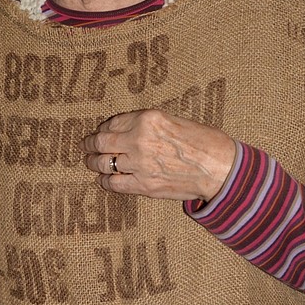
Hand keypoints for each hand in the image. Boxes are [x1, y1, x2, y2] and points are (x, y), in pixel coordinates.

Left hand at [82, 109, 236, 202]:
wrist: (220, 168)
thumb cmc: (205, 142)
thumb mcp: (175, 120)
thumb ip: (150, 124)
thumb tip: (129, 130)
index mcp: (148, 119)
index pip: (113, 122)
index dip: (103, 128)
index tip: (100, 131)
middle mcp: (139, 139)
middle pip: (102, 142)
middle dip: (90, 144)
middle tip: (85, 146)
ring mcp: (139, 164)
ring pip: (103, 163)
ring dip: (94, 163)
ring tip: (91, 162)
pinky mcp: (143, 185)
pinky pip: (114, 184)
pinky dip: (105, 181)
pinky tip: (104, 180)